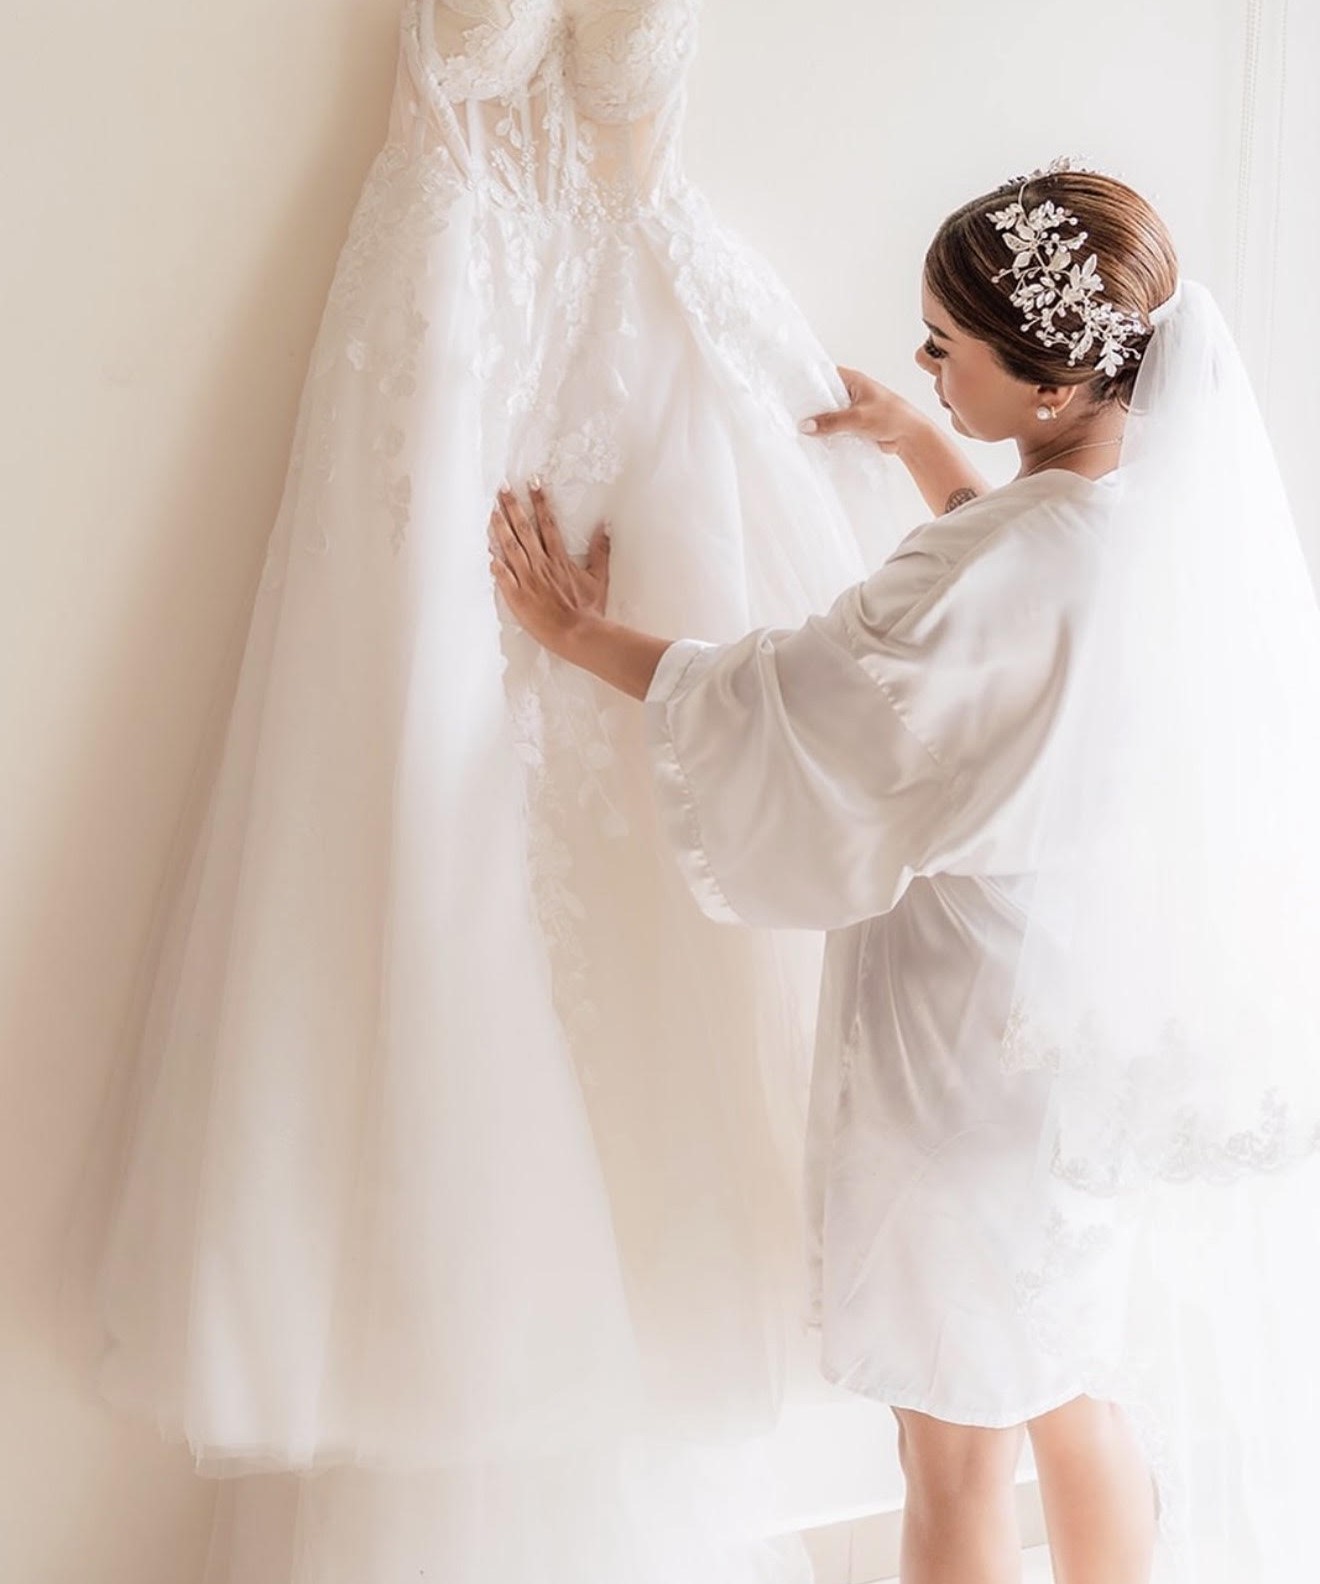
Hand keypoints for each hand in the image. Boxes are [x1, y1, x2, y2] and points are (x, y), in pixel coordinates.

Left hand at [489, 482, 610, 653]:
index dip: (539, 501)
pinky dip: (494, 563)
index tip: (532, 483)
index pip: (547, 523)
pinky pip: (503, 576)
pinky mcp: (517, 596)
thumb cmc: (589, 608)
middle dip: (513, 506)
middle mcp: (541, 564)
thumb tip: (605, 526)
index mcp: (559, 558)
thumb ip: (600, 551)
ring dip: (500, 528)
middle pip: (524, 529)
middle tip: (502, 488)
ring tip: (491, 510)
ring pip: (510, 547)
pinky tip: (486, 550)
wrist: (578, 633)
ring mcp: (527, 579)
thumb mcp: (599, 577)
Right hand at [801, 366, 927, 454]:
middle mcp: (851, 393)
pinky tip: (814, 440)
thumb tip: (806, 426)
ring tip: (796, 428)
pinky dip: (827, 433)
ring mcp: (851, 409)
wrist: (910, 436)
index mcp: (853, 381)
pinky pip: (835, 427)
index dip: (808, 381)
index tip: (790, 389)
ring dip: (819, 422)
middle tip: (788, 413)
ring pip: (829, 414)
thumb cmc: (891, 417)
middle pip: (824, 396)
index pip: (824, 375)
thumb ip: (832, 422)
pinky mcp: (853, 425)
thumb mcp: (858, 418)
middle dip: (810, 405)